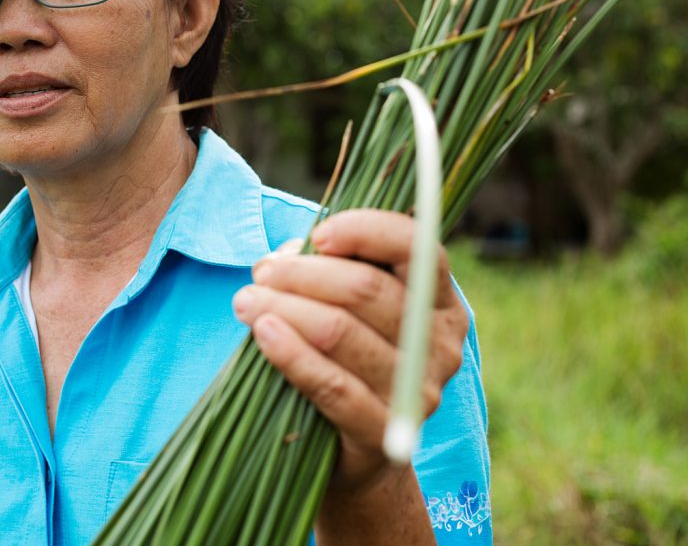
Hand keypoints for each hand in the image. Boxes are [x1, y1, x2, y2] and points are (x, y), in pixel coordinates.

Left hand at [231, 209, 469, 491]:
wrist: (354, 455)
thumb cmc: (347, 361)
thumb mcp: (347, 308)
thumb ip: (327, 270)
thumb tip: (286, 256)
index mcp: (440, 301)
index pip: (416, 247)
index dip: (365, 230)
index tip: (319, 235)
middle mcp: (440, 343)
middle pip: (369, 289)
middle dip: (304, 274)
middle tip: (263, 275)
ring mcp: (416, 391)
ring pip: (342, 331)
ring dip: (285, 308)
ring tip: (247, 302)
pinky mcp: (385, 433)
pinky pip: (332, 385)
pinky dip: (292, 354)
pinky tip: (263, 334)